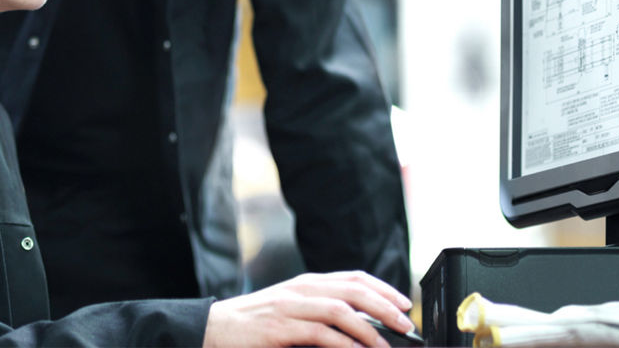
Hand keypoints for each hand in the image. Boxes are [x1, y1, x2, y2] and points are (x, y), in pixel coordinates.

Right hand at [202, 271, 413, 347]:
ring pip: (341, 309)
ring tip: (387, 345)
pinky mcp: (279, 327)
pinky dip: (343, 343)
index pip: (354, 277)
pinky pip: (319, 333)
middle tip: (406, 324)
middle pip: (353, 290)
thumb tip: (360, 326)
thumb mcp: (291, 310)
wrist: (213, 328)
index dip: (383, 288)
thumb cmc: (254, 324)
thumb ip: (320, 312)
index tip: (405, 303)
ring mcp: (290, 306)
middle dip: (385, 306)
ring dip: (370, 328)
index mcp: (307, 283)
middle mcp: (301, 289)